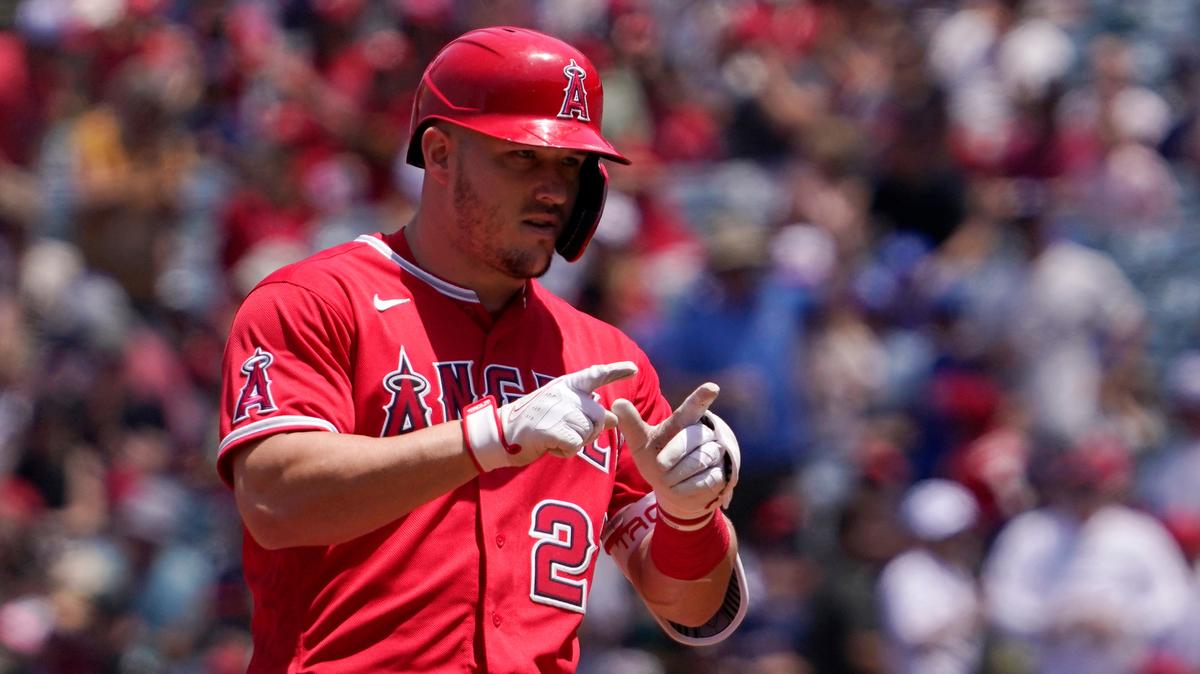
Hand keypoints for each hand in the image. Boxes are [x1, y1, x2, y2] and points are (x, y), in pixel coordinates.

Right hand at [463, 361, 636, 471]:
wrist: (499, 433)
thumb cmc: (530, 423)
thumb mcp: (559, 411)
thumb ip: (586, 413)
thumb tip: (613, 418)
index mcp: (566, 385)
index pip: (596, 374)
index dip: (616, 371)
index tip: (634, 369)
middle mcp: (565, 394)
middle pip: (599, 418)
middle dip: (589, 433)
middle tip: (564, 434)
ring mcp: (559, 410)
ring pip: (588, 434)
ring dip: (574, 443)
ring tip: (552, 438)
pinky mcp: (553, 429)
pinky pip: (576, 447)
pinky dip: (564, 452)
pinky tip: (549, 446)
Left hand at [613, 384, 740, 529]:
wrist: (673, 490)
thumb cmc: (657, 459)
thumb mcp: (641, 442)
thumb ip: (631, 424)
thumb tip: (617, 403)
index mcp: (685, 421)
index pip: (694, 408)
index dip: (702, 397)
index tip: (712, 387)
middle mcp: (705, 433)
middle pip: (693, 438)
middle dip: (673, 454)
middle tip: (660, 465)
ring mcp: (716, 453)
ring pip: (699, 460)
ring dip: (677, 474)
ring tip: (668, 477)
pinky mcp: (721, 474)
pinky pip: (705, 480)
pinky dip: (686, 487)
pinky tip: (680, 486)